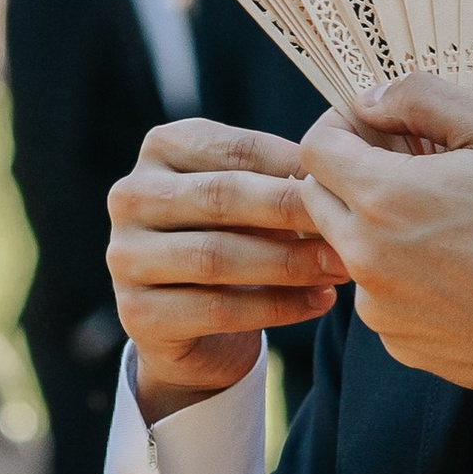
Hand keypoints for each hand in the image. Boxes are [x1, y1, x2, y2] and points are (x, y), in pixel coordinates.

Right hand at [107, 121, 345, 424]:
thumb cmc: (233, 239)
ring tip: (341, 266)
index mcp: (161, 148)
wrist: (190, 325)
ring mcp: (125, 256)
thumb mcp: (251, 198)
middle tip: (347, 224)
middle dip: (292, 212)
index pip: (237, 149)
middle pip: (222, 197)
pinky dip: (278, 307)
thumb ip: (279, 178)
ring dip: (290, 263)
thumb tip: (335, 172)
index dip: (295, 166)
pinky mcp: (137, 313)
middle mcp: (130, 196)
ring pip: (217, 256)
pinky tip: (320, 301)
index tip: (345, 183)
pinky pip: (217, 309)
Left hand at [296, 75, 472, 430]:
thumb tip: (372, 98)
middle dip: (352, 172)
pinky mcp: (398, 340)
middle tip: (414, 167)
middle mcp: (365, 256)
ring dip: (379, 225)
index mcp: (383, 197)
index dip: (341, 127)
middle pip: (319, 198)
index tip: (378, 128)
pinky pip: (380, 292)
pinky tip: (460, 269)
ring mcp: (378, 306)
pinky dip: (403, 273)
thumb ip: (425, 99)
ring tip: (449, 223)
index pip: (315, 149)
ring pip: (350, 246)